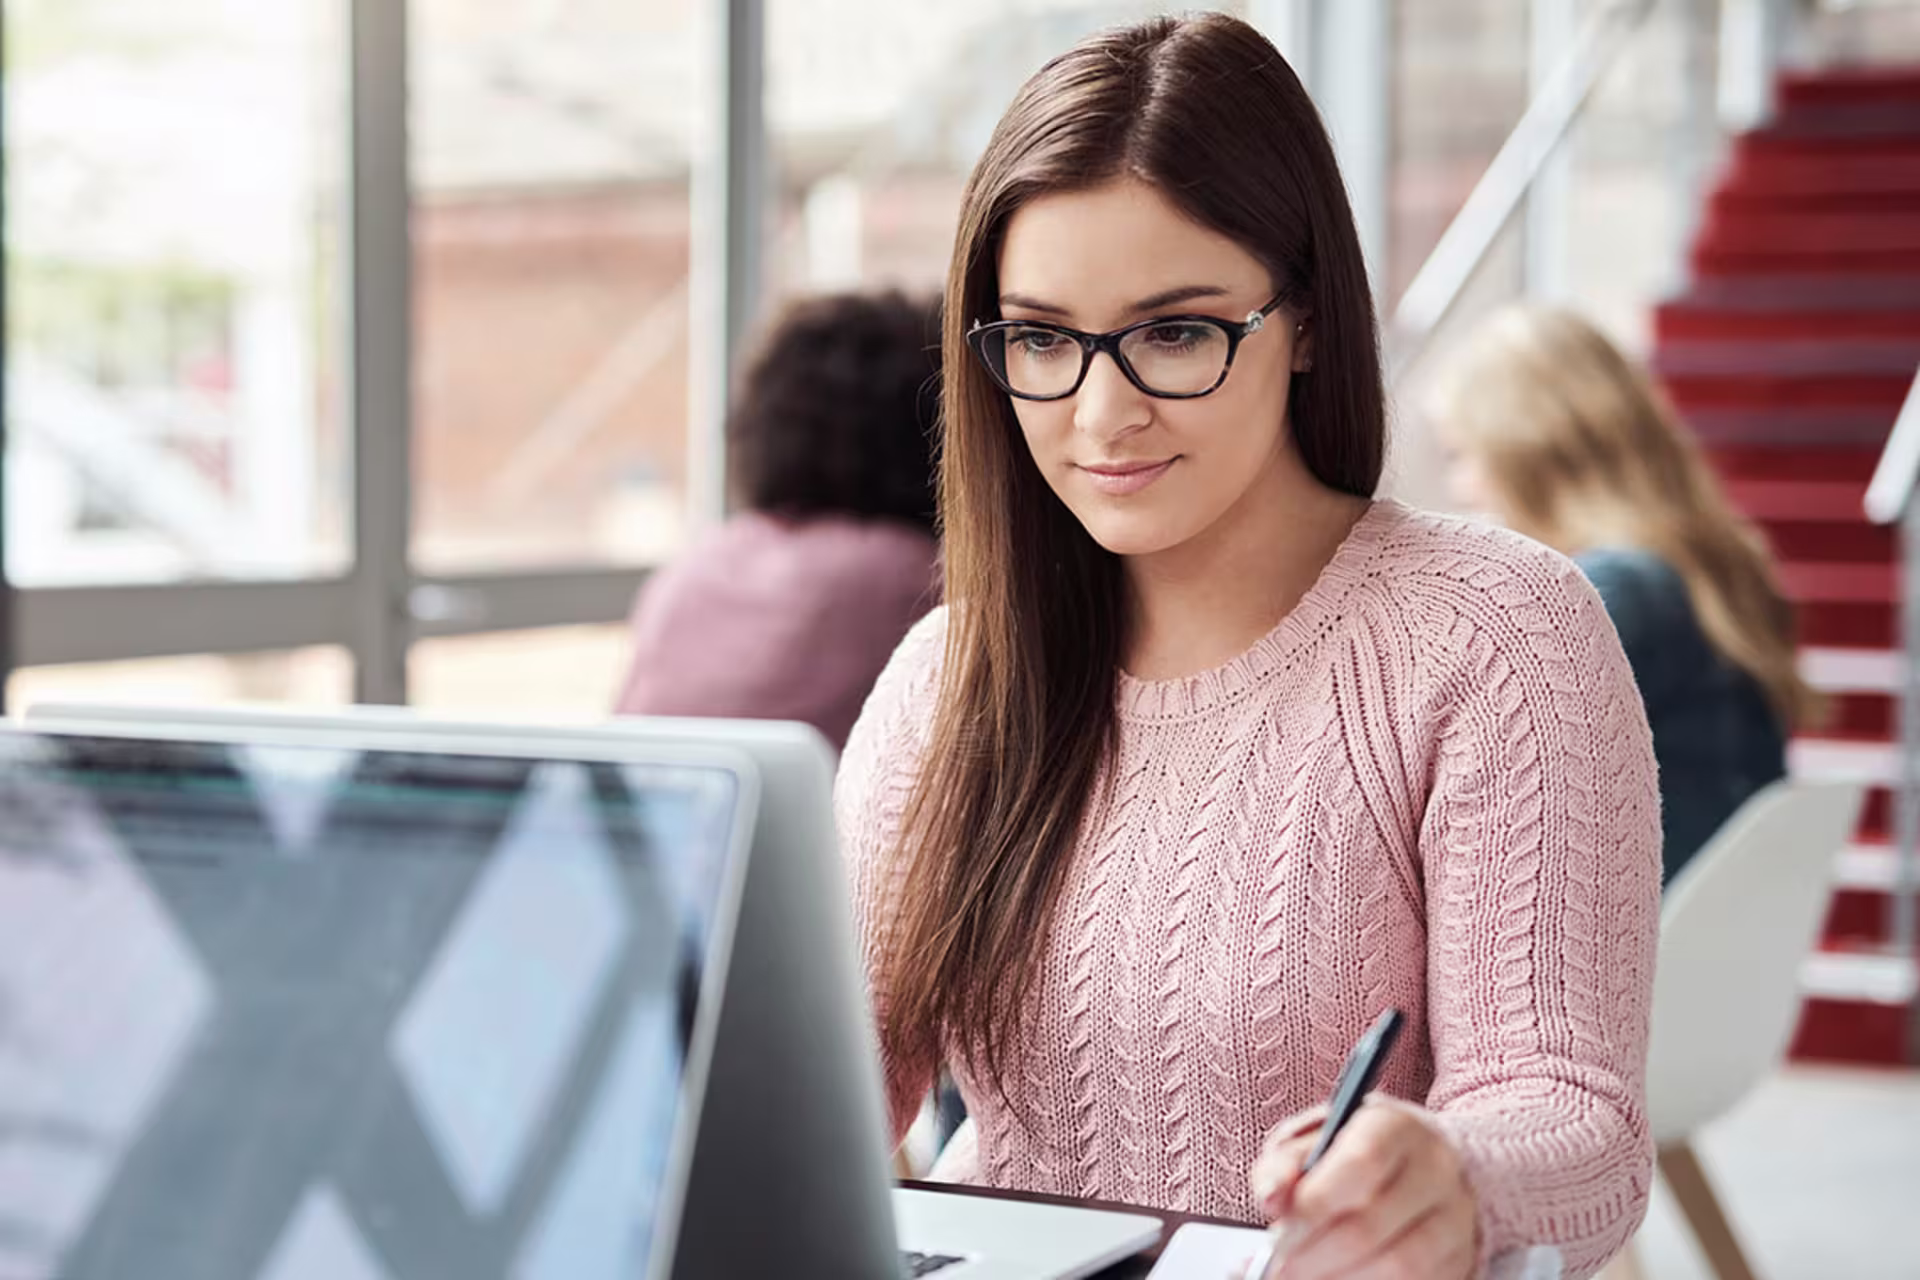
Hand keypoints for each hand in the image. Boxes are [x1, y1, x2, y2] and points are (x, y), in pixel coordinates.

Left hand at [1247, 1099, 1478, 1279]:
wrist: (1424, 1164)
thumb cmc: (1355, 1152)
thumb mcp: (1313, 1140)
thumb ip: (1284, 1165)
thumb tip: (1271, 1199)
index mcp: (1397, 1126)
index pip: (1362, 1163)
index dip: (1316, 1203)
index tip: (1278, 1231)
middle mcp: (1437, 1169)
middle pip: (1374, 1223)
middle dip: (1315, 1255)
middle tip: (1280, 1268)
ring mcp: (1457, 1217)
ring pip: (1401, 1264)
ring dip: (1341, 1279)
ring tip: (1305, 1278)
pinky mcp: (1463, 1257)